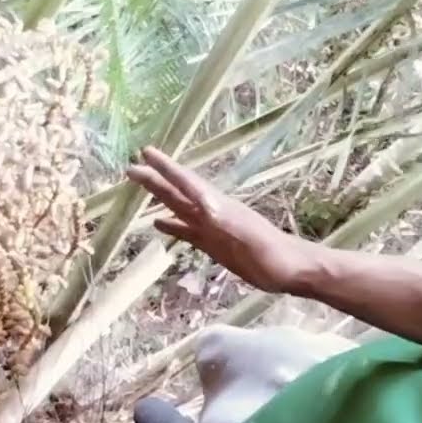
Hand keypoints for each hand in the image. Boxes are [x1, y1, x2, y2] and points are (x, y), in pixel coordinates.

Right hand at [127, 146, 304, 292]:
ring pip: (180, 208)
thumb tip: (202, 202)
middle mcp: (211, 213)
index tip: (146, 153)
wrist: (291, 269)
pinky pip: (186, 231)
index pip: (187, 183)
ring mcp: (212, 229)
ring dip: (161, 198)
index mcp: (218, 207)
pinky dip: (171, 226)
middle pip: (177, 193)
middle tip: (130, 167)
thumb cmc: (272, 254)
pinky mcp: (214, 244)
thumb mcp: (247, 236)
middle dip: (156, 180)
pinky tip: (159, 224)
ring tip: (141, 187)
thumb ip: (224, 220)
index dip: (167, 168)